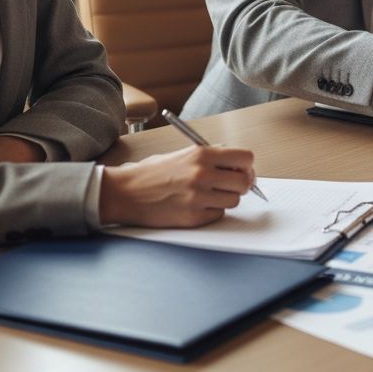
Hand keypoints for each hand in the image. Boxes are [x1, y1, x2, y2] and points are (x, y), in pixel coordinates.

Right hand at [99, 144, 256, 227]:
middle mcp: (203, 174)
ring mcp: (198, 197)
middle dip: (241, 185)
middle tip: (231, 185)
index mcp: (202, 154)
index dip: (247, 165)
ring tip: (208, 195)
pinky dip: (212, 212)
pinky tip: (196, 205)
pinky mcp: (192, 217)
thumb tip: (238, 163)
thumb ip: (211, 156)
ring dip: (225, 199)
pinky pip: (218, 215)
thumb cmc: (153, 173)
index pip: (246, 157)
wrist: (125, 192)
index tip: (243, 170)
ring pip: (234, 200)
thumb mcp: (184, 154)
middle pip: (245, 182)